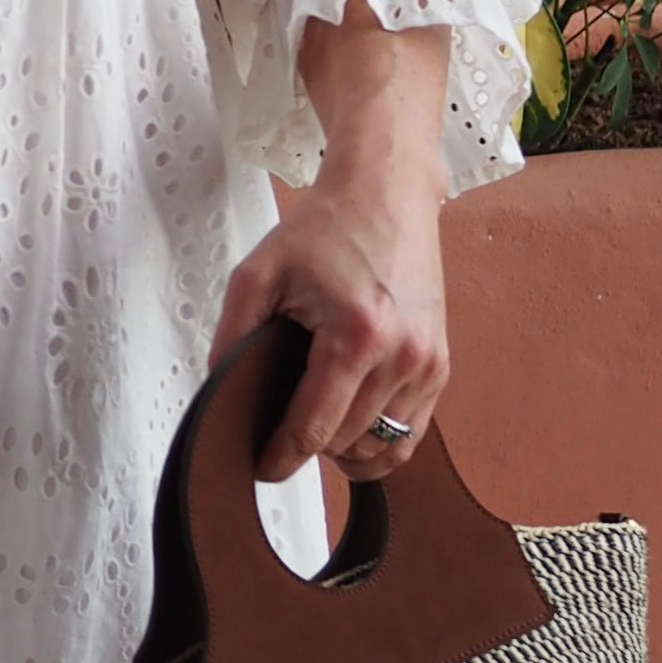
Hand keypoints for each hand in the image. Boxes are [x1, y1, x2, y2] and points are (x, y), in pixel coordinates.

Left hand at [210, 173, 447, 482]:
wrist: (386, 195)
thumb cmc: (325, 230)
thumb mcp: (258, 273)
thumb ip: (232, 336)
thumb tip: (220, 391)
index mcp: (356, 336)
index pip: (315, 428)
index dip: (281, 456)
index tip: (260, 467)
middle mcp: (402, 356)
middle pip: (347, 442)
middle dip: (307, 447)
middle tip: (276, 432)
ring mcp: (428, 364)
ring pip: (385, 448)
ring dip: (345, 449)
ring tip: (314, 427)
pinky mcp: (441, 365)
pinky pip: (413, 433)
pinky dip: (380, 442)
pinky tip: (350, 430)